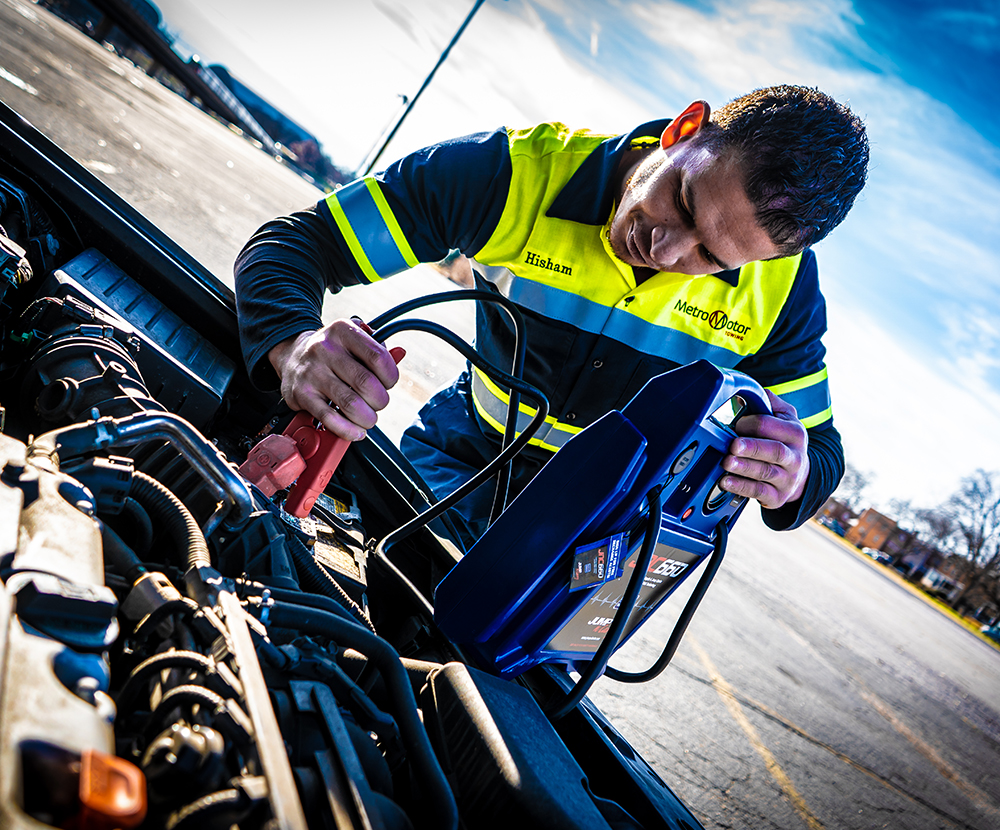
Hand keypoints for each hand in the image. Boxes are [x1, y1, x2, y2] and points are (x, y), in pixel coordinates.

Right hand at [268, 318, 400, 440]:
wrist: (291, 356)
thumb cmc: (331, 352)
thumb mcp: (353, 341)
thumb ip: (378, 350)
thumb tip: (400, 353)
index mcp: (342, 331)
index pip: (378, 357)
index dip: (390, 377)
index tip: (388, 384)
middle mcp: (324, 349)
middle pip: (366, 383)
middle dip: (380, 401)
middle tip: (377, 403)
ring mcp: (312, 372)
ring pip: (350, 404)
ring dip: (366, 418)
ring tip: (368, 418)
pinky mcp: (302, 395)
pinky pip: (330, 418)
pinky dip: (348, 430)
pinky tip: (355, 430)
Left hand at [719, 390, 808, 509]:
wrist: (801, 475)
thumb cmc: (785, 441)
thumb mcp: (785, 418)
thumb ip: (770, 402)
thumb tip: (751, 386)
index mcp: (795, 433)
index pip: (773, 426)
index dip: (752, 423)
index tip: (736, 423)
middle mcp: (795, 457)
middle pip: (774, 451)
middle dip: (752, 448)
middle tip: (733, 445)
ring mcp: (787, 478)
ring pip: (765, 472)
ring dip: (744, 468)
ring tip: (726, 463)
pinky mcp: (778, 497)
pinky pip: (759, 492)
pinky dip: (742, 487)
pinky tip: (726, 482)